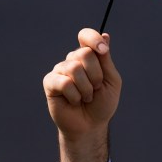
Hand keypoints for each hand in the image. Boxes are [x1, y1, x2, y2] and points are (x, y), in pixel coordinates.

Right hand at [43, 28, 121, 161]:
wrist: (91, 125)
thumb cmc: (102, 103)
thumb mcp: (111, 81)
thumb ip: (106, 60)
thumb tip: (105, 36)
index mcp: (89, 57)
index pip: (86, 36)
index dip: (93, 39)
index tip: (103, 50)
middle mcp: (73, 60)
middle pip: (84, 53)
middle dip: (96, 75)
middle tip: (95, 89)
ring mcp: (60, 70)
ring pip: (75, 68)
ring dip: (86, 88)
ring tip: (85, 97)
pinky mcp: (50, 82)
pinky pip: (64, 82)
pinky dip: (75, 95)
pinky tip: (74, 101)